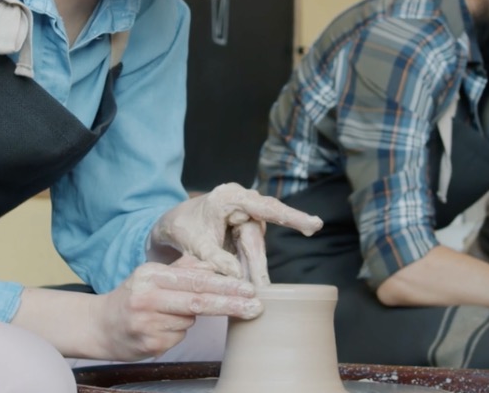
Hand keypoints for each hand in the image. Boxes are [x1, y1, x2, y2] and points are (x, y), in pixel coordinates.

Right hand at [92, 258, 261, 360]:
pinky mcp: (149, 345)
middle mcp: (147, 298)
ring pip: (189, 321)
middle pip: (199, 303)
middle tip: (255, 306)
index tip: (249, 289)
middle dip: (230, 305)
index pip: (196, 280)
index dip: (225, 285)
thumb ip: (184, 269)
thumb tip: (215, 263)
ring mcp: (147, 324)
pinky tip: (159, 327)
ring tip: (169, 313)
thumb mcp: (153, 275)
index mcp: (151, 275)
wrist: (99, 326)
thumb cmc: (134, 296)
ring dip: (191, 318)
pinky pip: (178, 337)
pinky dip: (177, 332)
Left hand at [151, 183, 322, 278]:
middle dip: (259, 264)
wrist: (175, 223)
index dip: (292, 218)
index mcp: (230, 197)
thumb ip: (215, 257)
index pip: (266, 208)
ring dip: (254, 270)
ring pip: (255, 248)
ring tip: (256, 290)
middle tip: (264, 287)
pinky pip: (250, 252)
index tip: (314, 225)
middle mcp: (243, 204)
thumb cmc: (183, 227)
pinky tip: (252, 284)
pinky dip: (248, 268)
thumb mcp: (194, 243)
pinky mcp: (246, 231)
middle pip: (257, 238)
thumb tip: (237, 275)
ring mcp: (247, 218)